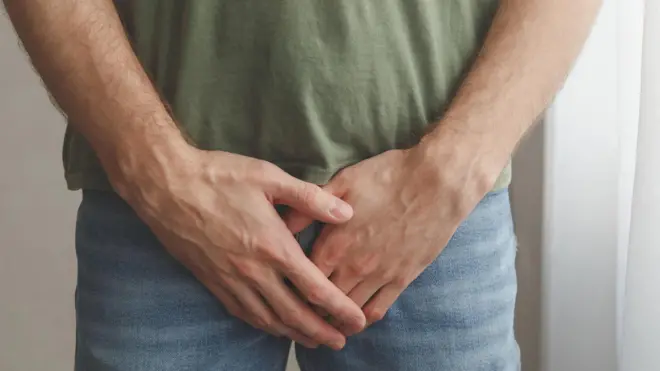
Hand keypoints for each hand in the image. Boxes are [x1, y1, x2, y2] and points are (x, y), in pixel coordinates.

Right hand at [115, 147, 365, 348]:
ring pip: (268, 319)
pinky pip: (243, 313)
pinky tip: (272, 327)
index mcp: (274, 247)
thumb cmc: (220, 177)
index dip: (339, 309)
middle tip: (340, 342)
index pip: (315, 289)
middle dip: (321, 332)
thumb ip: (310, 198)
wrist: (167, 186)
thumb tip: (347, 213)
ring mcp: (231, 280)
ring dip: (294, 334)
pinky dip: (263, 325)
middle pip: (294, 314)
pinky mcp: (212, 281)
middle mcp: (254, 272)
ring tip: (312, 342)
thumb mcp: (269, 177)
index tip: (357, 321)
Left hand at [285, 143, 494, 327]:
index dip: (290, 285)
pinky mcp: (401, 279)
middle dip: (308, 307)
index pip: (301, 278)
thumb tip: (282, 222)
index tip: (284, 287)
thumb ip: (310, 205)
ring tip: (322, 319)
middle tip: (298, 309)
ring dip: (332, 318)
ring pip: (347, 311)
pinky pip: (377, 310)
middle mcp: (353, 266)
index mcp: (334, 244)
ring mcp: (379, 276)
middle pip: (321, 301)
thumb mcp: (342, 182)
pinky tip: (354, 319)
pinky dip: (362, 320)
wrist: (437, 183)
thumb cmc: (388, 176)